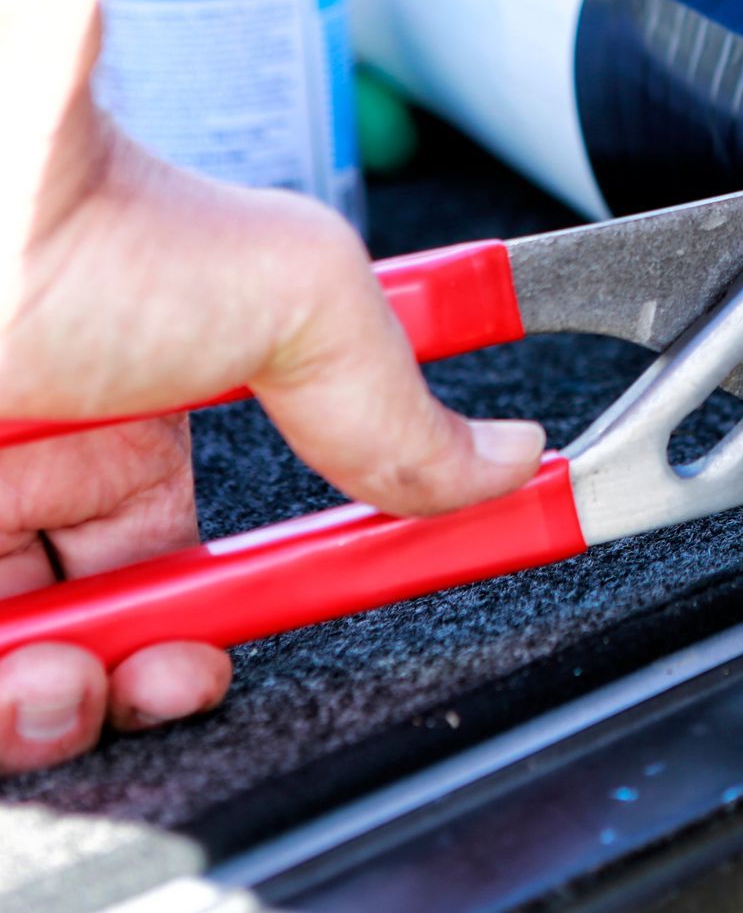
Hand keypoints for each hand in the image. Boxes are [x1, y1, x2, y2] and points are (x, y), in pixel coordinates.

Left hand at [0, 104, 546, 771]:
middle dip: (162, 679)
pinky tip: (31, 671)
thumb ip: (401, 400)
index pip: (227, 558)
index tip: (321, 624)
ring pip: (45, 674)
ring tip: (85, 675)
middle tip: (179, 668)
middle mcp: (45, 486)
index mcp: (143, 435)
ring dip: (83, 703)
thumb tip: (505, 461)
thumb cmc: (90, 224)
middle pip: (122, 638)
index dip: (279, 605)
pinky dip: (9, 707)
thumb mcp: (299, 298)